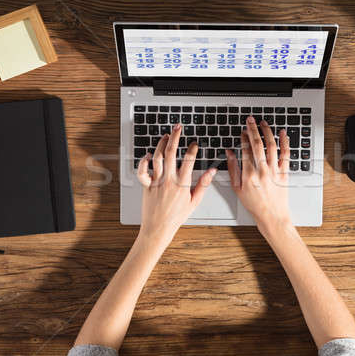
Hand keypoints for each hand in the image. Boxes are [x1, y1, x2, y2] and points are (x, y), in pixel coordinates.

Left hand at [137, 124, 215, 245]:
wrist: (158, 228)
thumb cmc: (176, 216)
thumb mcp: (194, 201)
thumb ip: (203, 184)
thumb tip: (211, 171)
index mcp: (182, 184)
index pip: (189, 160)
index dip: (193, 149)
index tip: (194, 144)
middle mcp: (168, 180)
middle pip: (172, 153)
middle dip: (176, 137)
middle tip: (178, 127)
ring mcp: (156, 181)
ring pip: (158, 157)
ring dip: (161, 144)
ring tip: (166, 136)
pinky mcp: (146, 185)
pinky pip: (142, 170)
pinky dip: (144, 161)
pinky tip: (149, 154)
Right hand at [226, 116, 291, 228]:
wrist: (272, 215)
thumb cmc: (254, 204)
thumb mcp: (237, 188)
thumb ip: (233, 169)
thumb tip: (230, 153)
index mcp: (249, 174)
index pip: (245, 150)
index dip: (243, 138)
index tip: (243, 131)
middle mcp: (262, 171)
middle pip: (257, 144)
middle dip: (253, 129)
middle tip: (250, 120)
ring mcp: (275, 171)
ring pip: (271, 146)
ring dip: (267, 132)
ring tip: (263, 123)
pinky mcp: (285, 173)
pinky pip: (286, 154)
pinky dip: (285, 142)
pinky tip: (282, 133)